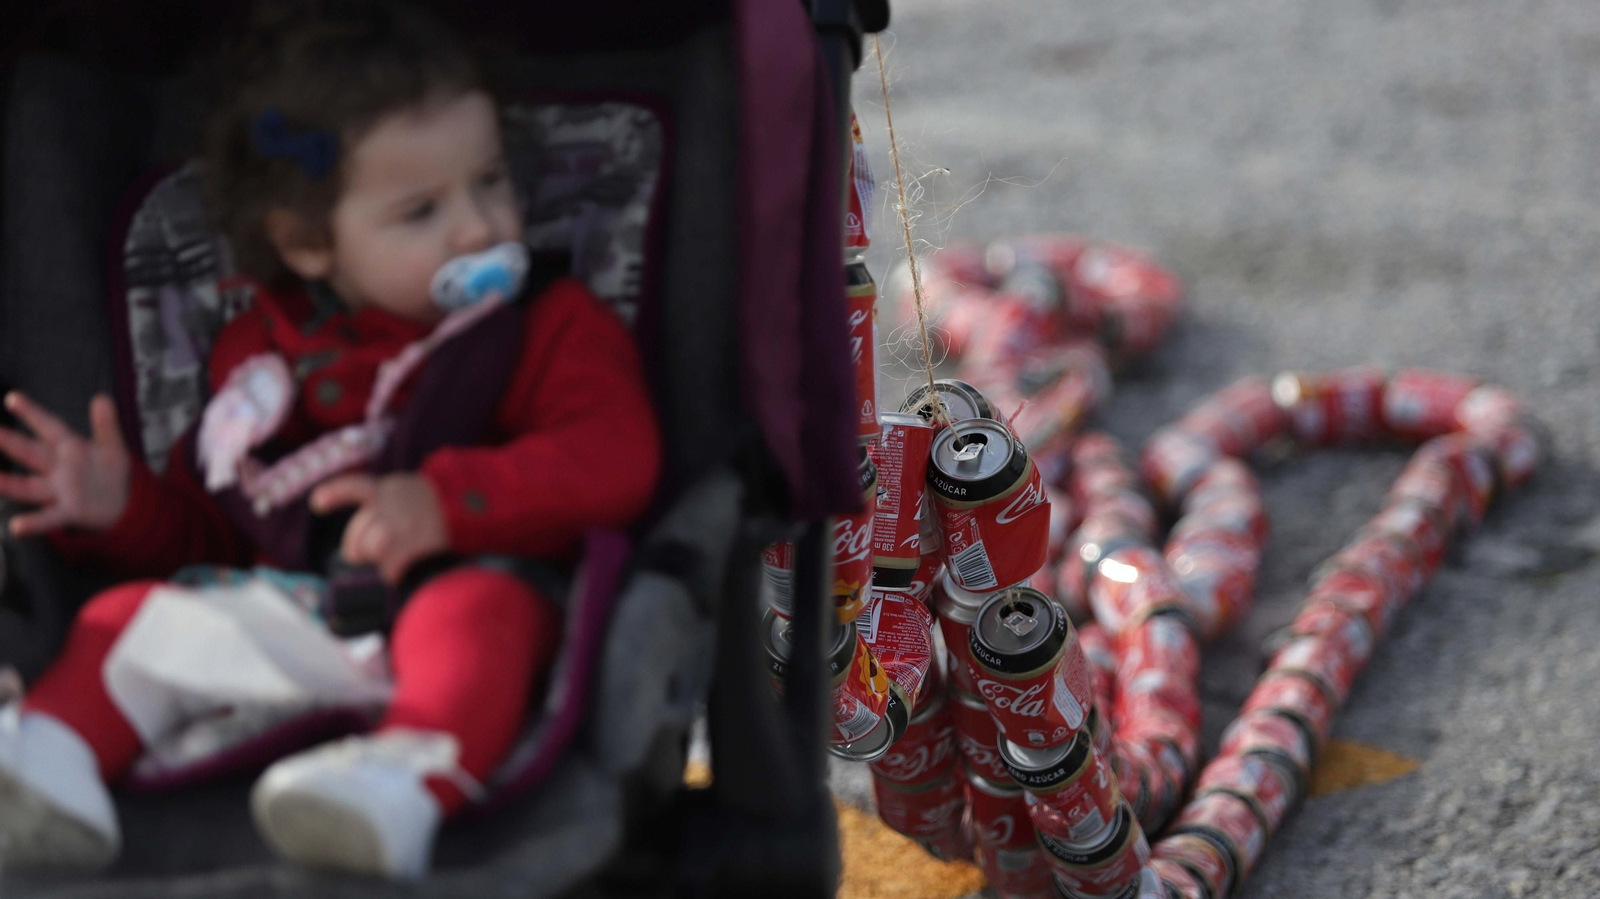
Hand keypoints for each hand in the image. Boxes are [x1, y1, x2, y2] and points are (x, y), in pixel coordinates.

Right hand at [0, 392, 131, 536]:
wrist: (119, 501)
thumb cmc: (108, 469)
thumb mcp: (112, 445)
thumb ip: (106, 425)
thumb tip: (102, 398)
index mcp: (68, 446)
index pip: (48, 427)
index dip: (32, 413)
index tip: (13, 398)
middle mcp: (56, 467)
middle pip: (29, 453)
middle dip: (9, 442)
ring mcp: (58, 490)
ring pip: (28, 486)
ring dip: (8, 484)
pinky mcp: (67, 511)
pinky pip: (48, 518)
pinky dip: (33, 523)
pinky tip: (16, 527)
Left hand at [310, 473, 449, 584]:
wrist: (476, 507)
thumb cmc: (447, 510)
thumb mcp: (417, 495)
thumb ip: (392, 508)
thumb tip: (372, 541)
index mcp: (390, 489)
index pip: (354, 488)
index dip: (332, 495)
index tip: (318, 503)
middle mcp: (389, 503)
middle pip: (357, 536)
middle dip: (360, 550)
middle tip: (376, 556)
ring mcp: (398, 522)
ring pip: (371, 551)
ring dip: (383, 562)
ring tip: (400, 561)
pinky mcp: (409, 543)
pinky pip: (389, 568)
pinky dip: (394, 573)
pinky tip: (402, 572)